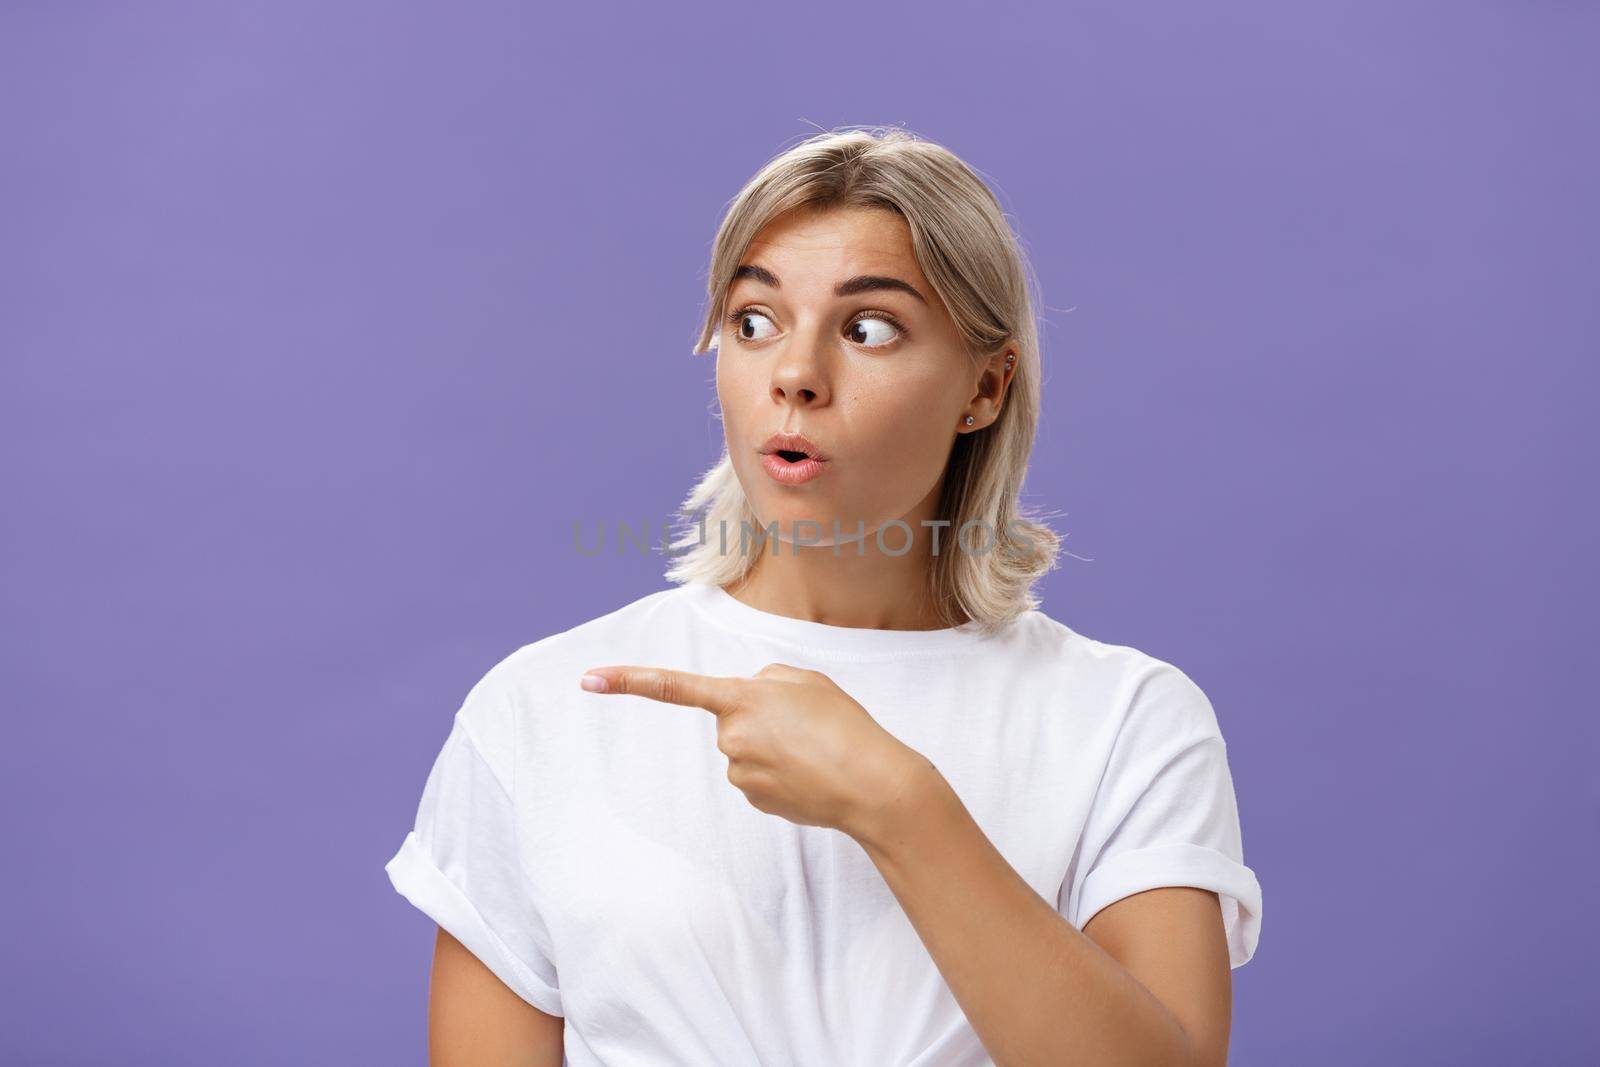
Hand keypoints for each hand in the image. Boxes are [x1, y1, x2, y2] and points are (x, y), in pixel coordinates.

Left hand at [578, 662, 929, 841]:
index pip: (674, 686)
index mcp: (740, 698)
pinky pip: (760, 776)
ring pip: (749, 749)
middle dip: (764, 718)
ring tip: (816, 750)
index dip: (628, 680)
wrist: (872, 785)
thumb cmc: (844, 726)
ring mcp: (739, 772)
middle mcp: (730, 737)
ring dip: (777, 746)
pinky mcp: (754, 800)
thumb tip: (746, 702)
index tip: (588, 679)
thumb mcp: (806, 680)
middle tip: (809, 724)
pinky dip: (783, 772)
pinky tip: (812, 774)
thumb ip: (765, 680)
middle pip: (734, 718)